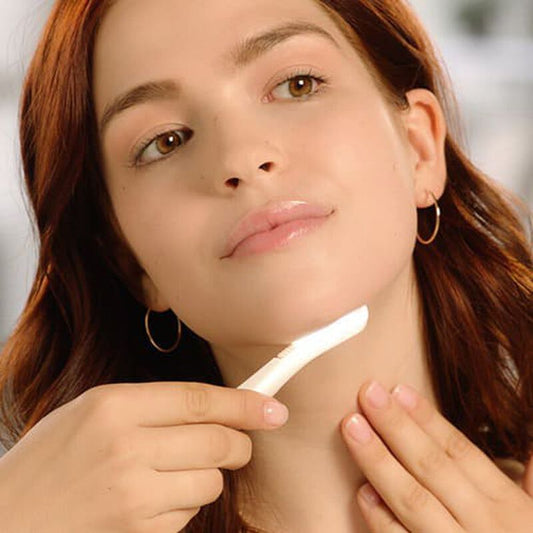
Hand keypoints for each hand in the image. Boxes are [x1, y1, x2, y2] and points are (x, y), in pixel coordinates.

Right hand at [0, 381, 288, 532]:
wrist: (7, 524)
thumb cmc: (47, 464)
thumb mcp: (88, 414)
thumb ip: (150, 406)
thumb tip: (212, 408)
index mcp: (113, 406)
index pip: (200, 400)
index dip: (244, 403)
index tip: (272, 408)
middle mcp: (127, 448)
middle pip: (217, 441)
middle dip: (239, 443)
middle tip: (239, 445)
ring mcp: (133, 497)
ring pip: (209, 481)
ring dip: (205, 477)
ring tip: (169, 476)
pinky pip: (188, 515)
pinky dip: (182, 505)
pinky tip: (151, 502)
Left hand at [340, 380, 532, 531]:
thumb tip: (528, 440)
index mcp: (509, 507)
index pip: (460, 452)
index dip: (427, 419)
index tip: (398, 389)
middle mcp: (486, 528)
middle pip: (432, 467)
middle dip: (396, 427)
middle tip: (365, 392)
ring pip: (414, 502)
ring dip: (379, 463)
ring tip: (351, 428)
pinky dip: (382, 522)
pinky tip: (361, 494)